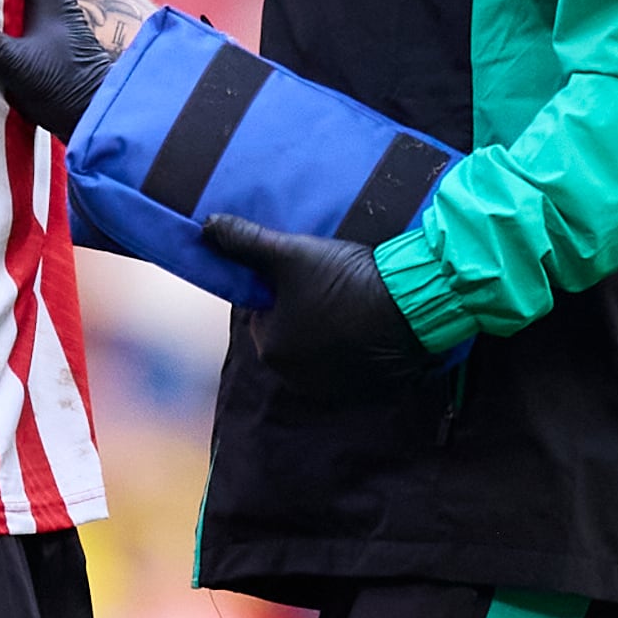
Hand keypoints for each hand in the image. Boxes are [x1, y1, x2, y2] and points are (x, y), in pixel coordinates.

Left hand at [203, 211, 439, 401]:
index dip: (280, 288)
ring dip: (327, 330)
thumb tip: (205, 227)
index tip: (305, 272)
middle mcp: (295, 377)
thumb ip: (245, 241)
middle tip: (330, 283)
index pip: (262, 312)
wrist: (412, 305)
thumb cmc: (345, 278)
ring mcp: (331, 387)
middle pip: (290, 333)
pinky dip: (352, 347)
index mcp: (270, 348)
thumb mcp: (290, 252)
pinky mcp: (363, 390)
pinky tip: (367, 323)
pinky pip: (346, 364)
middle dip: (303, 311)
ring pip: (318, 349)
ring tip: (351, 300)